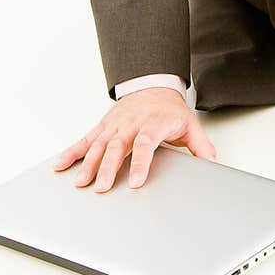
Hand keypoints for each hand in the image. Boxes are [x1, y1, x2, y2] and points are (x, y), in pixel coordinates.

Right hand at [52, 86, 216, 192]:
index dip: (139, 163)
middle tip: (101, 188)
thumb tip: (213, 166)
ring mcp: (115, 125)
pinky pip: (85, 140)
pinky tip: (61, 165)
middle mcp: (131, 124)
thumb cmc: (170, 110)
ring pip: (99, 145)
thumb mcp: (190, 125)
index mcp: (153, 124)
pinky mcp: (103, 127)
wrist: (154, 86)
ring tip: (80, 182)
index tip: (134, 182)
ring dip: (88, 164)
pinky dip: (72, 152)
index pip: (145, 144)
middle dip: (107, 169)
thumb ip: (201, 147)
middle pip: (117, 147)